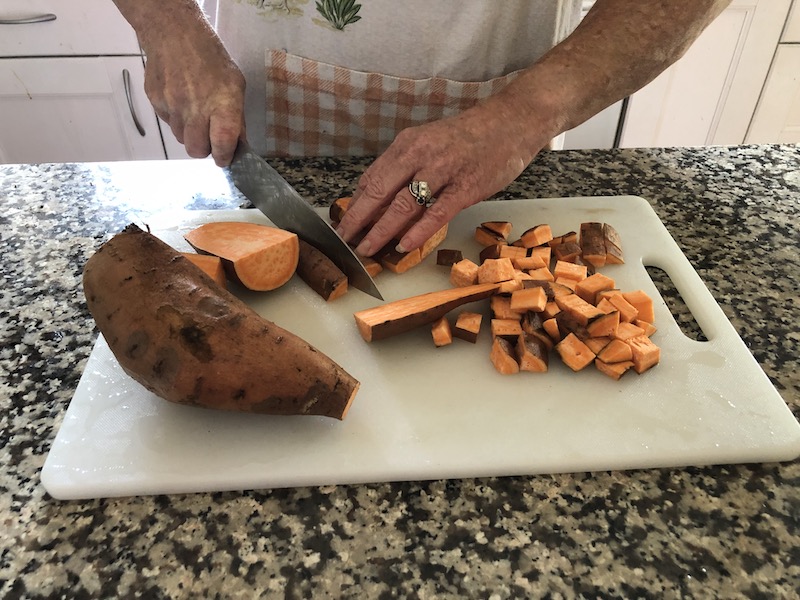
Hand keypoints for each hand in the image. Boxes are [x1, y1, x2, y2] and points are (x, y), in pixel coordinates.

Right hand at [142, 31, 245, 165]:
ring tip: (194, 112)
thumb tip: (238, 144)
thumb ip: (237, 117)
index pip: (221, 143)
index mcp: (222, 103)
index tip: (224, 157)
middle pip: (196, 150)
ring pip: (181, 138)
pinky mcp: (155, 102)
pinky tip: (181, 99)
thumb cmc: (210, 57)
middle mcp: (196, 107)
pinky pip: (167, 122)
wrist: (174, 32)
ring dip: (189, 133)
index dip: (223, 156)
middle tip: (209, 138)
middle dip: (204, 149)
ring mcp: (172, 105)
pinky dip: (175, 118)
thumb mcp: (235, 84)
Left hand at [336, 101, 546, 256]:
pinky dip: (418, 231)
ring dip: (382, 230)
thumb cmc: (467, 137)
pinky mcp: (466, 187)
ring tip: (367, 249)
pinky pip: (437, 213)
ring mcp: (443, 170)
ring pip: (404, 204)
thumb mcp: (428, 143)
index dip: (354, 204)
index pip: (371, 178)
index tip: (342, 225)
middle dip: (358, 220)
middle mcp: (420, 155)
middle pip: (379, 192)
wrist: (509, 122)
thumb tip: (378, 198)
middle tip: (344, 242)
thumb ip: (404, 168)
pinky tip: (404, 246)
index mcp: (406, 144)